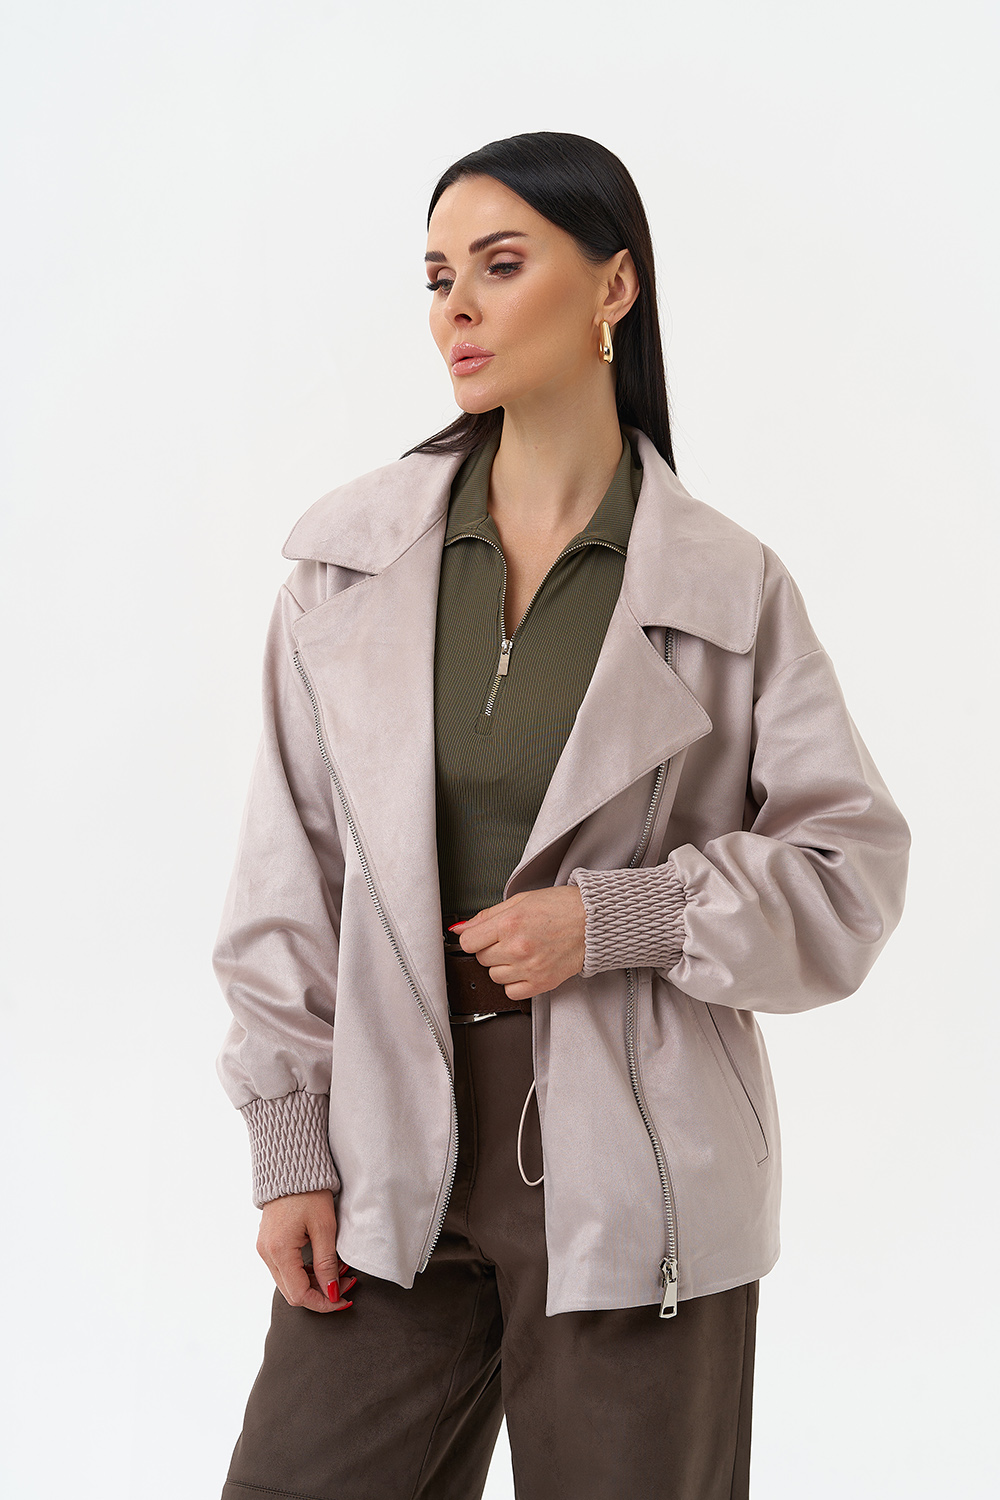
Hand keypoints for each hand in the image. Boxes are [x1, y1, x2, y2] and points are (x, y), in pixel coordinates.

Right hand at [256, 1188, 357, 1312]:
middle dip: (320, 1294)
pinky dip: (304, 1272)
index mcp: (279, 1251)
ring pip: (289, 1282)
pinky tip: (323, 1263)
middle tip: (345, 1286)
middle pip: (292, 1292)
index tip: (343, 1299)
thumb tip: (331, 1293)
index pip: (299, 1294)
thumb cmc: (309, 1192)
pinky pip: (285, 1268)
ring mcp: (264, 1248)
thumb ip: (326, 1263)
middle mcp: (266, 1253)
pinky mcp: (268, 1243)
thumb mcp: (324, 1227)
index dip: (323, 1302)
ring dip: (314, 1283)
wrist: (291, 1166)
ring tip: (338, 1271)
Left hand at [452, 886, 586, 1001]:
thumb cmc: (561, 907)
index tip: (481, 937)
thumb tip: (461, 928)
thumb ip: (486, 916)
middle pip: (482, 959)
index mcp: (510, 923)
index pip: (468, 942)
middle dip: (491, 949)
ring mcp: (529, 967)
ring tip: (520, 952)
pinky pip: (511, 992)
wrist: (592, 921)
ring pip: (494, 976)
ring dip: (502, 966)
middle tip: (509, 939)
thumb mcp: (520, 901)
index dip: (473, 938)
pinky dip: (514, 982)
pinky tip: (525, 967)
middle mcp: (517, 947)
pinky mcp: (541, 983)